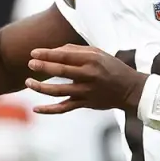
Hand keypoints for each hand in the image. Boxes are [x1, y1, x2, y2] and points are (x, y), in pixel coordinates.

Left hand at [25, 45, 147, 113]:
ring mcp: (86, 92)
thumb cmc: (112, 68)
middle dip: (43, 67)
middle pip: (60, 71)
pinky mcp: (85, 104)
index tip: (33, 52)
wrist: (130, 90)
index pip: (65, 55)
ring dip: (41, 87)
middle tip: (30, 64)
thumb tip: (55, 51)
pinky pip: (64, 108)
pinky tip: (36, 109)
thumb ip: (77, 50)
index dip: (47, 53)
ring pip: (59, 91)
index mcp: (92, 60)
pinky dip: (49, 110)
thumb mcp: (99, 53)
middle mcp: (88, 75)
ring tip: (28, 82)